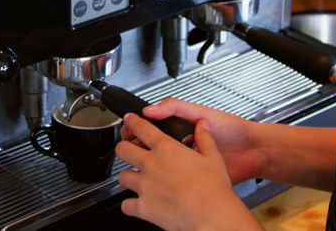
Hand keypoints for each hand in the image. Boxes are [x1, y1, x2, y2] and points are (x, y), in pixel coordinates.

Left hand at [116, 114, 261, 230]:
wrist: (210, 215)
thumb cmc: (213, 190)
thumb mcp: (213, 158)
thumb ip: (205, 138)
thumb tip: (202, 126)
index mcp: (167, 149)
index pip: (141, 128)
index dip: (132, 121)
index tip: (129, 120)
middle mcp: (151, 165)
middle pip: (123, 149)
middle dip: (123, 148)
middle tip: (127, 150)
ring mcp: (145, 186)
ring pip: (122, 176)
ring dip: (127, 176)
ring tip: (135, 179)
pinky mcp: (143, 207)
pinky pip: (126, 205)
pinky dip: (130, 205)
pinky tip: (136, 204)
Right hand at [121, 98, 263, 183]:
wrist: (252, 152)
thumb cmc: (232, 130)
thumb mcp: (201, 112)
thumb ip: (175, 107)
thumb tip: (150, 109)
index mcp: (180, 129)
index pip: (151, 128)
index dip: (136, 130)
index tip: (126, 131)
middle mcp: (180, 147)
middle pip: (150, 149)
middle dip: (138, 150)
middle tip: (129, 152)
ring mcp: (185, 164)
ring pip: (159, 167)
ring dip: (149, 168)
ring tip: (142, 167)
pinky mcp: (193, 180)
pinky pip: (174, 182)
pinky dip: (166, 183)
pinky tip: (160, 183)